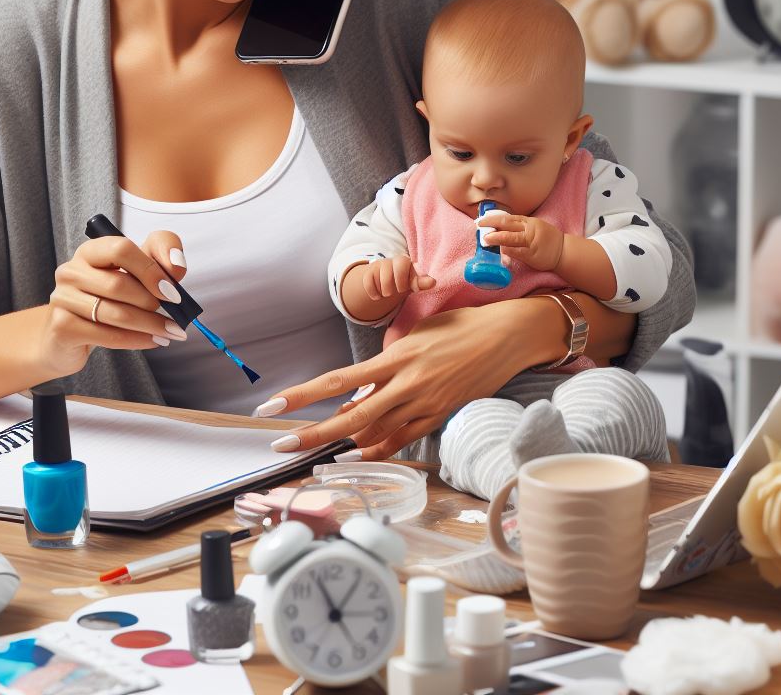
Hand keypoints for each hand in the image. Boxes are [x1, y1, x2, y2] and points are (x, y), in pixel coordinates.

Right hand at [39, 230, 188, 376]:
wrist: (67, 336)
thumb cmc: (108, 298)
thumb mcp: (135, 270)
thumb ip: (160, 254)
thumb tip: (176, 267)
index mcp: (91, 251)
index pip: (121, 249)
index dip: (150, 269)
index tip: (172, 291)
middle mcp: (71, 271)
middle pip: (118, 284)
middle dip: (152, 302)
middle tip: (176, 317)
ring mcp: (63, 299)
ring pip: (115, 313)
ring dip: (150, 325)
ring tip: (172, 332)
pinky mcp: (61, 327)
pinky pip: (107, 335)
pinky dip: (137, 340)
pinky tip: (154, 341)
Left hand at [258, 300, 553, 459]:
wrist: (506, 337)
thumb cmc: (458, 326)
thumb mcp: (416, 335)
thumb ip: (385, 367)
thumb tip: (356, 396)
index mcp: (397, 357)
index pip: (339, 379)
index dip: (303, 394)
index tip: (274, 405)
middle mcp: (409, 384)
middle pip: (351, 417)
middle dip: (313, 433)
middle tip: (282, 443)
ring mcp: (426, 405)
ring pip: (375, 434)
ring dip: (342, 442)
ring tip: (315, 445)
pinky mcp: (440, 417)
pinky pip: (402, 440)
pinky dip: (376, 449)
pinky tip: (356, 454)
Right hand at [360, 256, 435, 301]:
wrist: (387, 282)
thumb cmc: (404, 281)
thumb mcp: (412, 283)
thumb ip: (421, 282)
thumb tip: (433, 282)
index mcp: (404, 261)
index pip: (404, 262)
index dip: (406, 278)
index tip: (410, 289)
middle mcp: (391, 261)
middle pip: (391, 270)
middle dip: (396, 285)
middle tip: (397, 291)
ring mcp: (379, 266)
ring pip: (380, 278)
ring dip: (385, 291)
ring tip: (387, 293)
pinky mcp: (368, 272)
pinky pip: (368, 282)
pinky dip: (373, 293)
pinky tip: (377, 297)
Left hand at [479, 209, 564, 271]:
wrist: (563, 251)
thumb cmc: (546, 239)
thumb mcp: (534, 227)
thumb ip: (520, 227)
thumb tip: (499, 228)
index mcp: (528, 222)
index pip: (508, 218)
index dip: (493, 218)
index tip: (482, 220)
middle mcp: (529, 230)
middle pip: (507, 224)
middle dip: (491, 224)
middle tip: (479, 225)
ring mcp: (531, 242)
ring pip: (511, 238)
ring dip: (497, 238)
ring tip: (486, 239)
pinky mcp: (532, 254)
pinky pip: (516, 252)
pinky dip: (507, 250)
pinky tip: (500, 250)